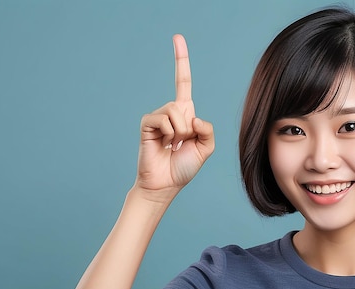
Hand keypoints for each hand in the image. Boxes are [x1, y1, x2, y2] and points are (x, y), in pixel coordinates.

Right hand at [136, 35, 214, 200]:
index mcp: (185, 113)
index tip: (177, 37)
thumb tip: (191, 115)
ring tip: (173, 146)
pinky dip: (170, 134)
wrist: (166, 185)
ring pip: (177, 111)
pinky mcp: (147, 124)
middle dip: (190, 126)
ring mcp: (157, 117)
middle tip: (182, 144)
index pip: (183, 82)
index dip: (181, 60)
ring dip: (181, 132)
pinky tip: (164, 145)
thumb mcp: (205, 148)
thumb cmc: (183, 168)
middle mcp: (171, 111)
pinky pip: (164, 119)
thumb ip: (207, 129)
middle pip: (184, 98)